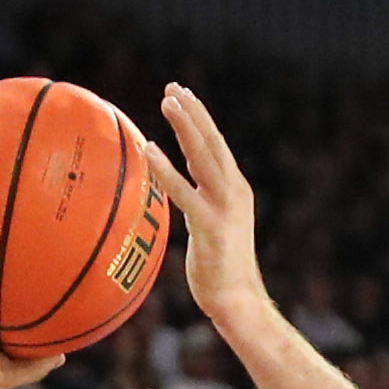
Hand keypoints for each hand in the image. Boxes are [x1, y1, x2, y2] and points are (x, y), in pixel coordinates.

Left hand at [137, 83, 270, 333]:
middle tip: (173, 87)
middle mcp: (234, 192)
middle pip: (213, 143)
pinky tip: (150, 150)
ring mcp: (224, 208)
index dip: (200, 119)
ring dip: (186, 127)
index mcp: (236, 190)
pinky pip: (184, 192)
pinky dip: (167, 170)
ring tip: (167, 102)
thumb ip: (201, 199)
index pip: (217, 146)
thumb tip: (183, 181)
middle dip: (193, 112)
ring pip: (204, 157)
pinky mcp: (210, 228)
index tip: (183, 94)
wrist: (239, 301)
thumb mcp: (212, 225)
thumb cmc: (221, 268)